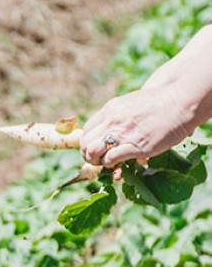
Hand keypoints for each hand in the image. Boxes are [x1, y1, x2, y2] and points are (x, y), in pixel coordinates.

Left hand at [80, 84, 195, 166]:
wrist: (180, 102)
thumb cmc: (162, 103)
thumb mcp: (133, 104)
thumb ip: (121, 115)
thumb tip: (116, 129)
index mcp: (110, 109)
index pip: (87, 129)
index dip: (89, 141)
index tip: (96, 148)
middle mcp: (111, 121)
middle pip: (85, 142)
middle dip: (88, 154)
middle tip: (97, 160)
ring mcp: (121, 133)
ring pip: (92, 151)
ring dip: (95, 161)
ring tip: (105, 163)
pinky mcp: (133, 146)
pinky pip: (110, 159)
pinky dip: (109, 164)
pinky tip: (117, 164)